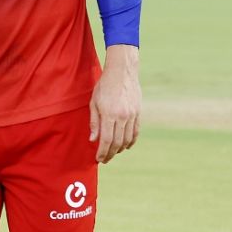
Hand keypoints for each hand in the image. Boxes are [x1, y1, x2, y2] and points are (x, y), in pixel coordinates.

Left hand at [90, 44, 140, 163]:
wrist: (122, 72)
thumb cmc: (104, 86)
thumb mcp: (94, 102)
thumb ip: (94, 122)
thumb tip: (93, 140)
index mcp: (109, 114)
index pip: (106, 140)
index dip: (102, 152)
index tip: (99, 159)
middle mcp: (122, 116)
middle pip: (117, 142)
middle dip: (110, 154)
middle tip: (104, 159)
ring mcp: (132, 115)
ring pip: (127, 139)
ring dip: (120, 149)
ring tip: (113, 153)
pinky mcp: (138, 113)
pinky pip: (135, 132)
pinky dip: (131, 141)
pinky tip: (125, 146)